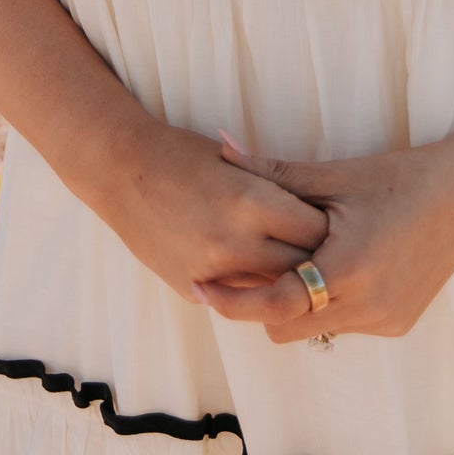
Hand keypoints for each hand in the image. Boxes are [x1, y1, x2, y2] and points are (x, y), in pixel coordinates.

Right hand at [92, 117, 329, 305]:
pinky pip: (237, 299)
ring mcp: (211, 270)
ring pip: (272, 291)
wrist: (120, 170)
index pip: (317, 231)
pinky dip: (250, 288)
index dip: (329, 228)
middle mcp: (235, 242)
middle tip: (324, 252)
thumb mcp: (237, 164)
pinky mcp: (191, 287)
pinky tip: (252, 272)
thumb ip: (276, 192)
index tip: (333, 224)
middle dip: (315, 260)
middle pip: (301, 268)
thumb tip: (318, 216)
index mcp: (252, 202)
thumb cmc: (182, 155)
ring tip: (293, 265)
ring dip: (285, 280)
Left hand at [192, 136, 453, 343]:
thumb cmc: (400, 176)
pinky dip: (328, 302)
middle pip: (284, 327)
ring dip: (297, 302)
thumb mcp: (333, 175)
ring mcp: (385, 321)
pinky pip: (343, 324)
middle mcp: (368, 307)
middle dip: (260, 302)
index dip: (231, 300)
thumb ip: (269, 172)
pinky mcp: (398, 324)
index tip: (200, 286)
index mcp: (348, 270)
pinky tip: (336, 265)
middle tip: (243, 269)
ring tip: (293, 259)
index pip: (272, 306)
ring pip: (313, 328)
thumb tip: (218, 146)